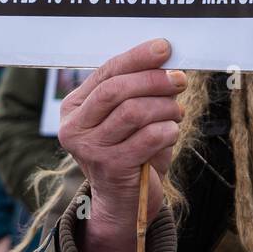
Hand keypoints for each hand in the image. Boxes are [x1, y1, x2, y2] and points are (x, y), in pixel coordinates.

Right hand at [59, 39, 185, 251]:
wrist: (123, 203)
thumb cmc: (129, 151)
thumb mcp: (123, 118)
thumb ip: (133, 90)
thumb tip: (163, 57)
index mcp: (73, 108)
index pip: (106, 72)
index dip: (137, 57)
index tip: (165, 48)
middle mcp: (74, 127)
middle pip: (117, 90)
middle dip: (153, 80)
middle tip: (179, 81)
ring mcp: (90, 149)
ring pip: (134, 112)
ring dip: (165, 107)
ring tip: (176, 113)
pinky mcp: (111, 168)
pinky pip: (148, 138)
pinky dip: (167, 131)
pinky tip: (171, 133)